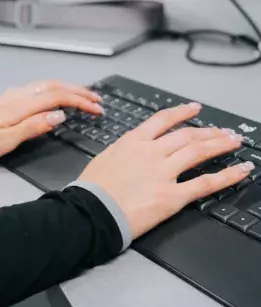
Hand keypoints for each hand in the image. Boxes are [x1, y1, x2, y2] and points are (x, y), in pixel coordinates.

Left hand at [0, 80, 102, 156]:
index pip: (59, 97)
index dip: (81, 101)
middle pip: (56, 86)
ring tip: (85, 95)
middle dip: (80, 91)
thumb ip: (34, 126)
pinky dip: (58, 89)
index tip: (96, 109)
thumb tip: (60, 116)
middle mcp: (20, 95)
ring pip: (49, 84)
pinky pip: (41, 88)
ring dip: (71, 88)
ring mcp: (16, 94)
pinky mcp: (13, 98)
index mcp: (21, 105)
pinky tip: (61, 95)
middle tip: (97, 100)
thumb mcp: (7, 140)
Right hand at [79, 103, 254, 238]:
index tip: (195, 109)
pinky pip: (204, 183)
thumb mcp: (106, 157)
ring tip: (233, 141)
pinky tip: (240, 170)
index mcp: (134, 141)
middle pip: (187, 135)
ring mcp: (163, 172)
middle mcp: (152, 152)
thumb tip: (135, 147)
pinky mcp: (171, 196)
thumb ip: (125, 149)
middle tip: (223, 130)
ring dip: (220, 144)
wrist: (90, 211)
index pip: (164, 120)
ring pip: (198, 152)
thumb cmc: (93, 187)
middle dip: (208, 131)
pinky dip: (226, 176)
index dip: (183, 112)